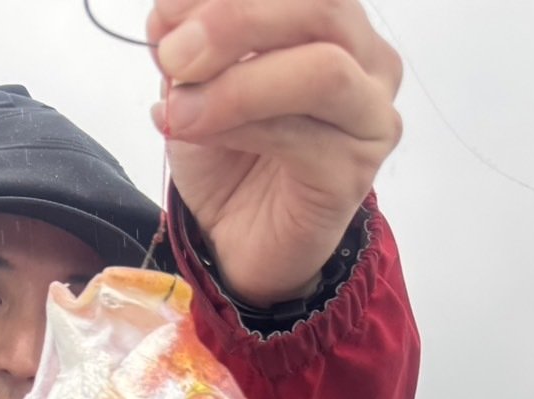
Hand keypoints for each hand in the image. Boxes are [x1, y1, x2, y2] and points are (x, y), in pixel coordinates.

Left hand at [147, 0, 402, 304]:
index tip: (164, 17)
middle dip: (236, 21)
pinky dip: (241, 129)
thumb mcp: (197, 81)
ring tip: (178, 109)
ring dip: (239, 85)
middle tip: (173, 55)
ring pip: (324, 69)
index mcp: (332, 22)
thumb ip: (193, 41)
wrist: (236, 240)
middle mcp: (367, 59)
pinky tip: (199, 134)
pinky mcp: (356, 173)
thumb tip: (170, 19)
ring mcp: (370, 117)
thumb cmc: (228, 155)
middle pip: (323, 5)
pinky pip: (304, 137)